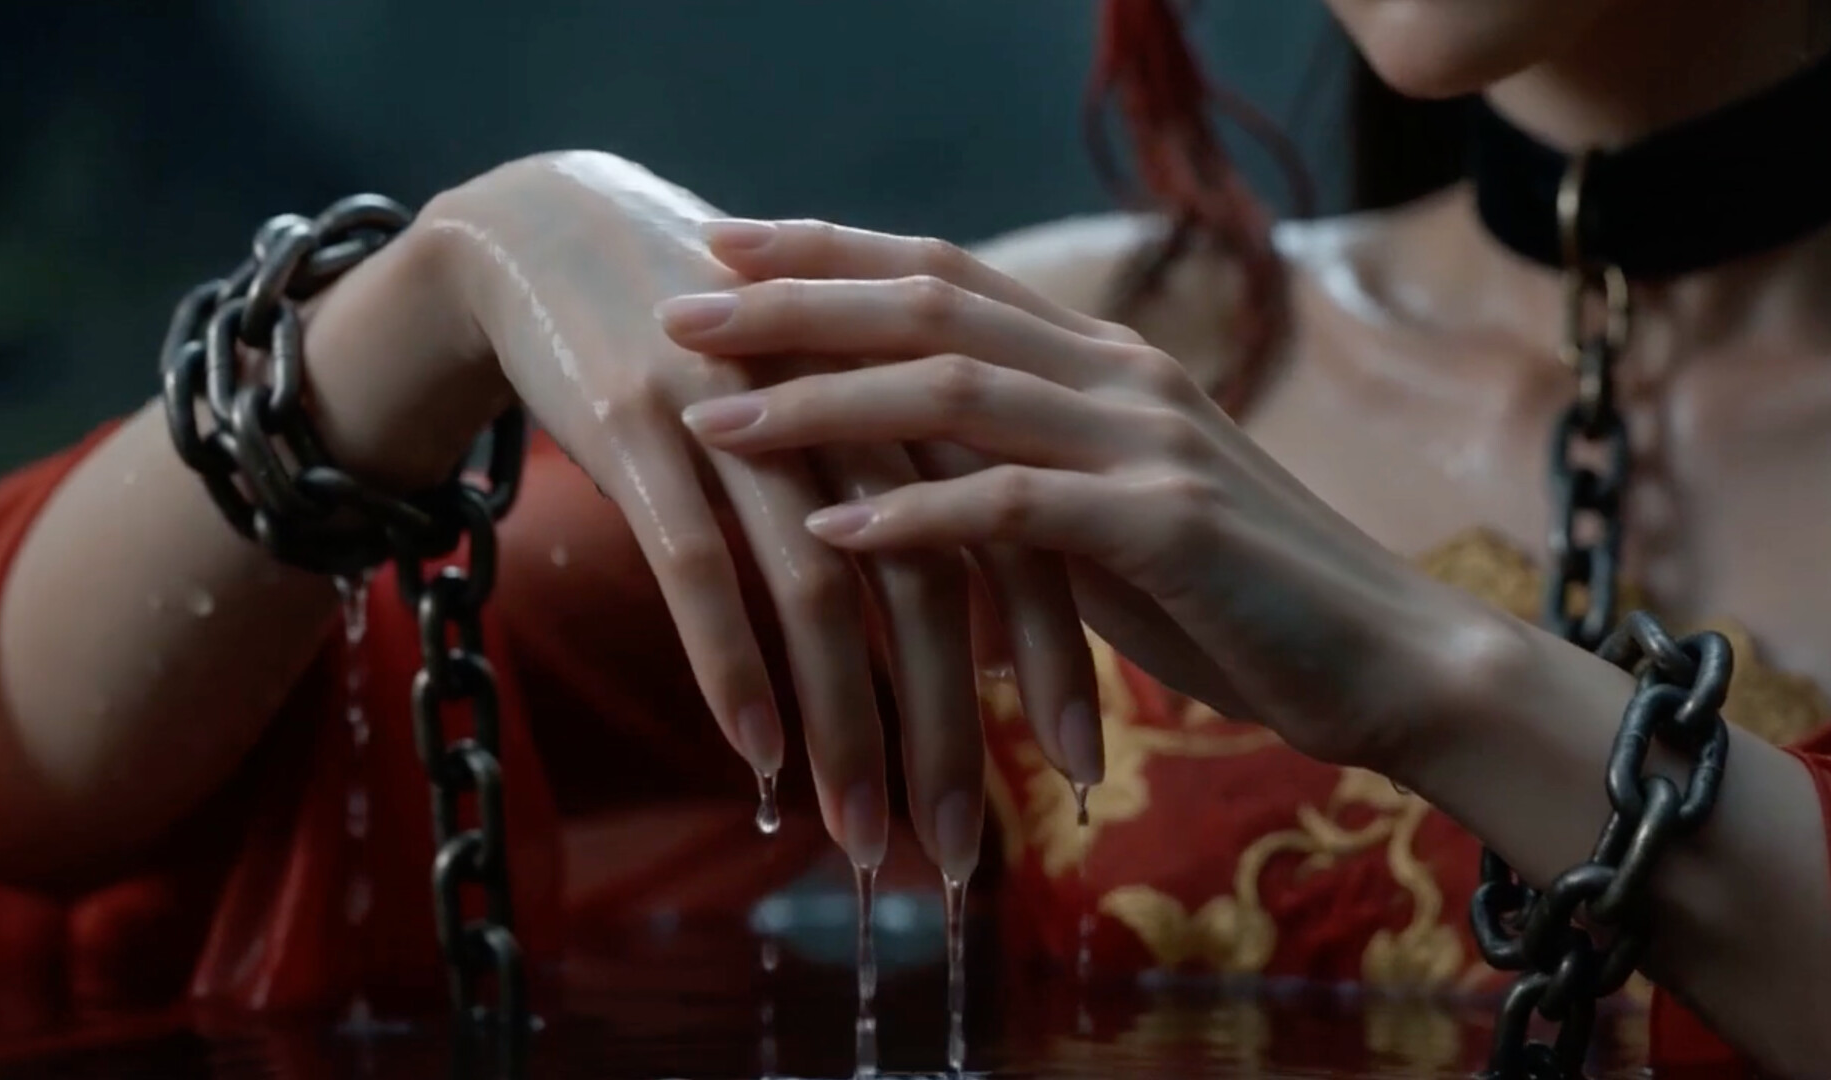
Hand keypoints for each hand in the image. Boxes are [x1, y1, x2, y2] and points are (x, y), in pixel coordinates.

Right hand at [406, 156, 1101, 874]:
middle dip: (958, 728)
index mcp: (912, 387)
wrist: (553, 230)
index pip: (1015, 536)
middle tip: (975, 851)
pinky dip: (734, 669)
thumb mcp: (831, 396)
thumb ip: (910, 487)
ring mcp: (740, 406)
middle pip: (935, 578)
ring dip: (849, 729)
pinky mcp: (638, 424)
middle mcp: (846, 396)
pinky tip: (759, 761)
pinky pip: (697, 567)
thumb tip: (978, 631)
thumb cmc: (712, 338)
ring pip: (821, 590)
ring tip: (864, 847)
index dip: (1058, 655)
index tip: (1085, 768)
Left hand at [658, 218, 1483, 769]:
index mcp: (1105, 358)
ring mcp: (1147, 440)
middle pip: (931, 307)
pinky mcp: (1166, 526)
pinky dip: (915, 521)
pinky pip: (1013, 510)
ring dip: (822, 405)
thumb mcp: (1110, 522)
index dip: (831, 252)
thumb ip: (1019, 483)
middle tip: (678, 308)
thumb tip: (903, 492)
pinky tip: (829, 539)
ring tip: (712, 420)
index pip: (947, 273)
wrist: (1381, 657)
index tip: (721, 243)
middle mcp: (1121, 372)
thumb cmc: (1237, 597)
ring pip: (957, 393)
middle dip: (794, 304)